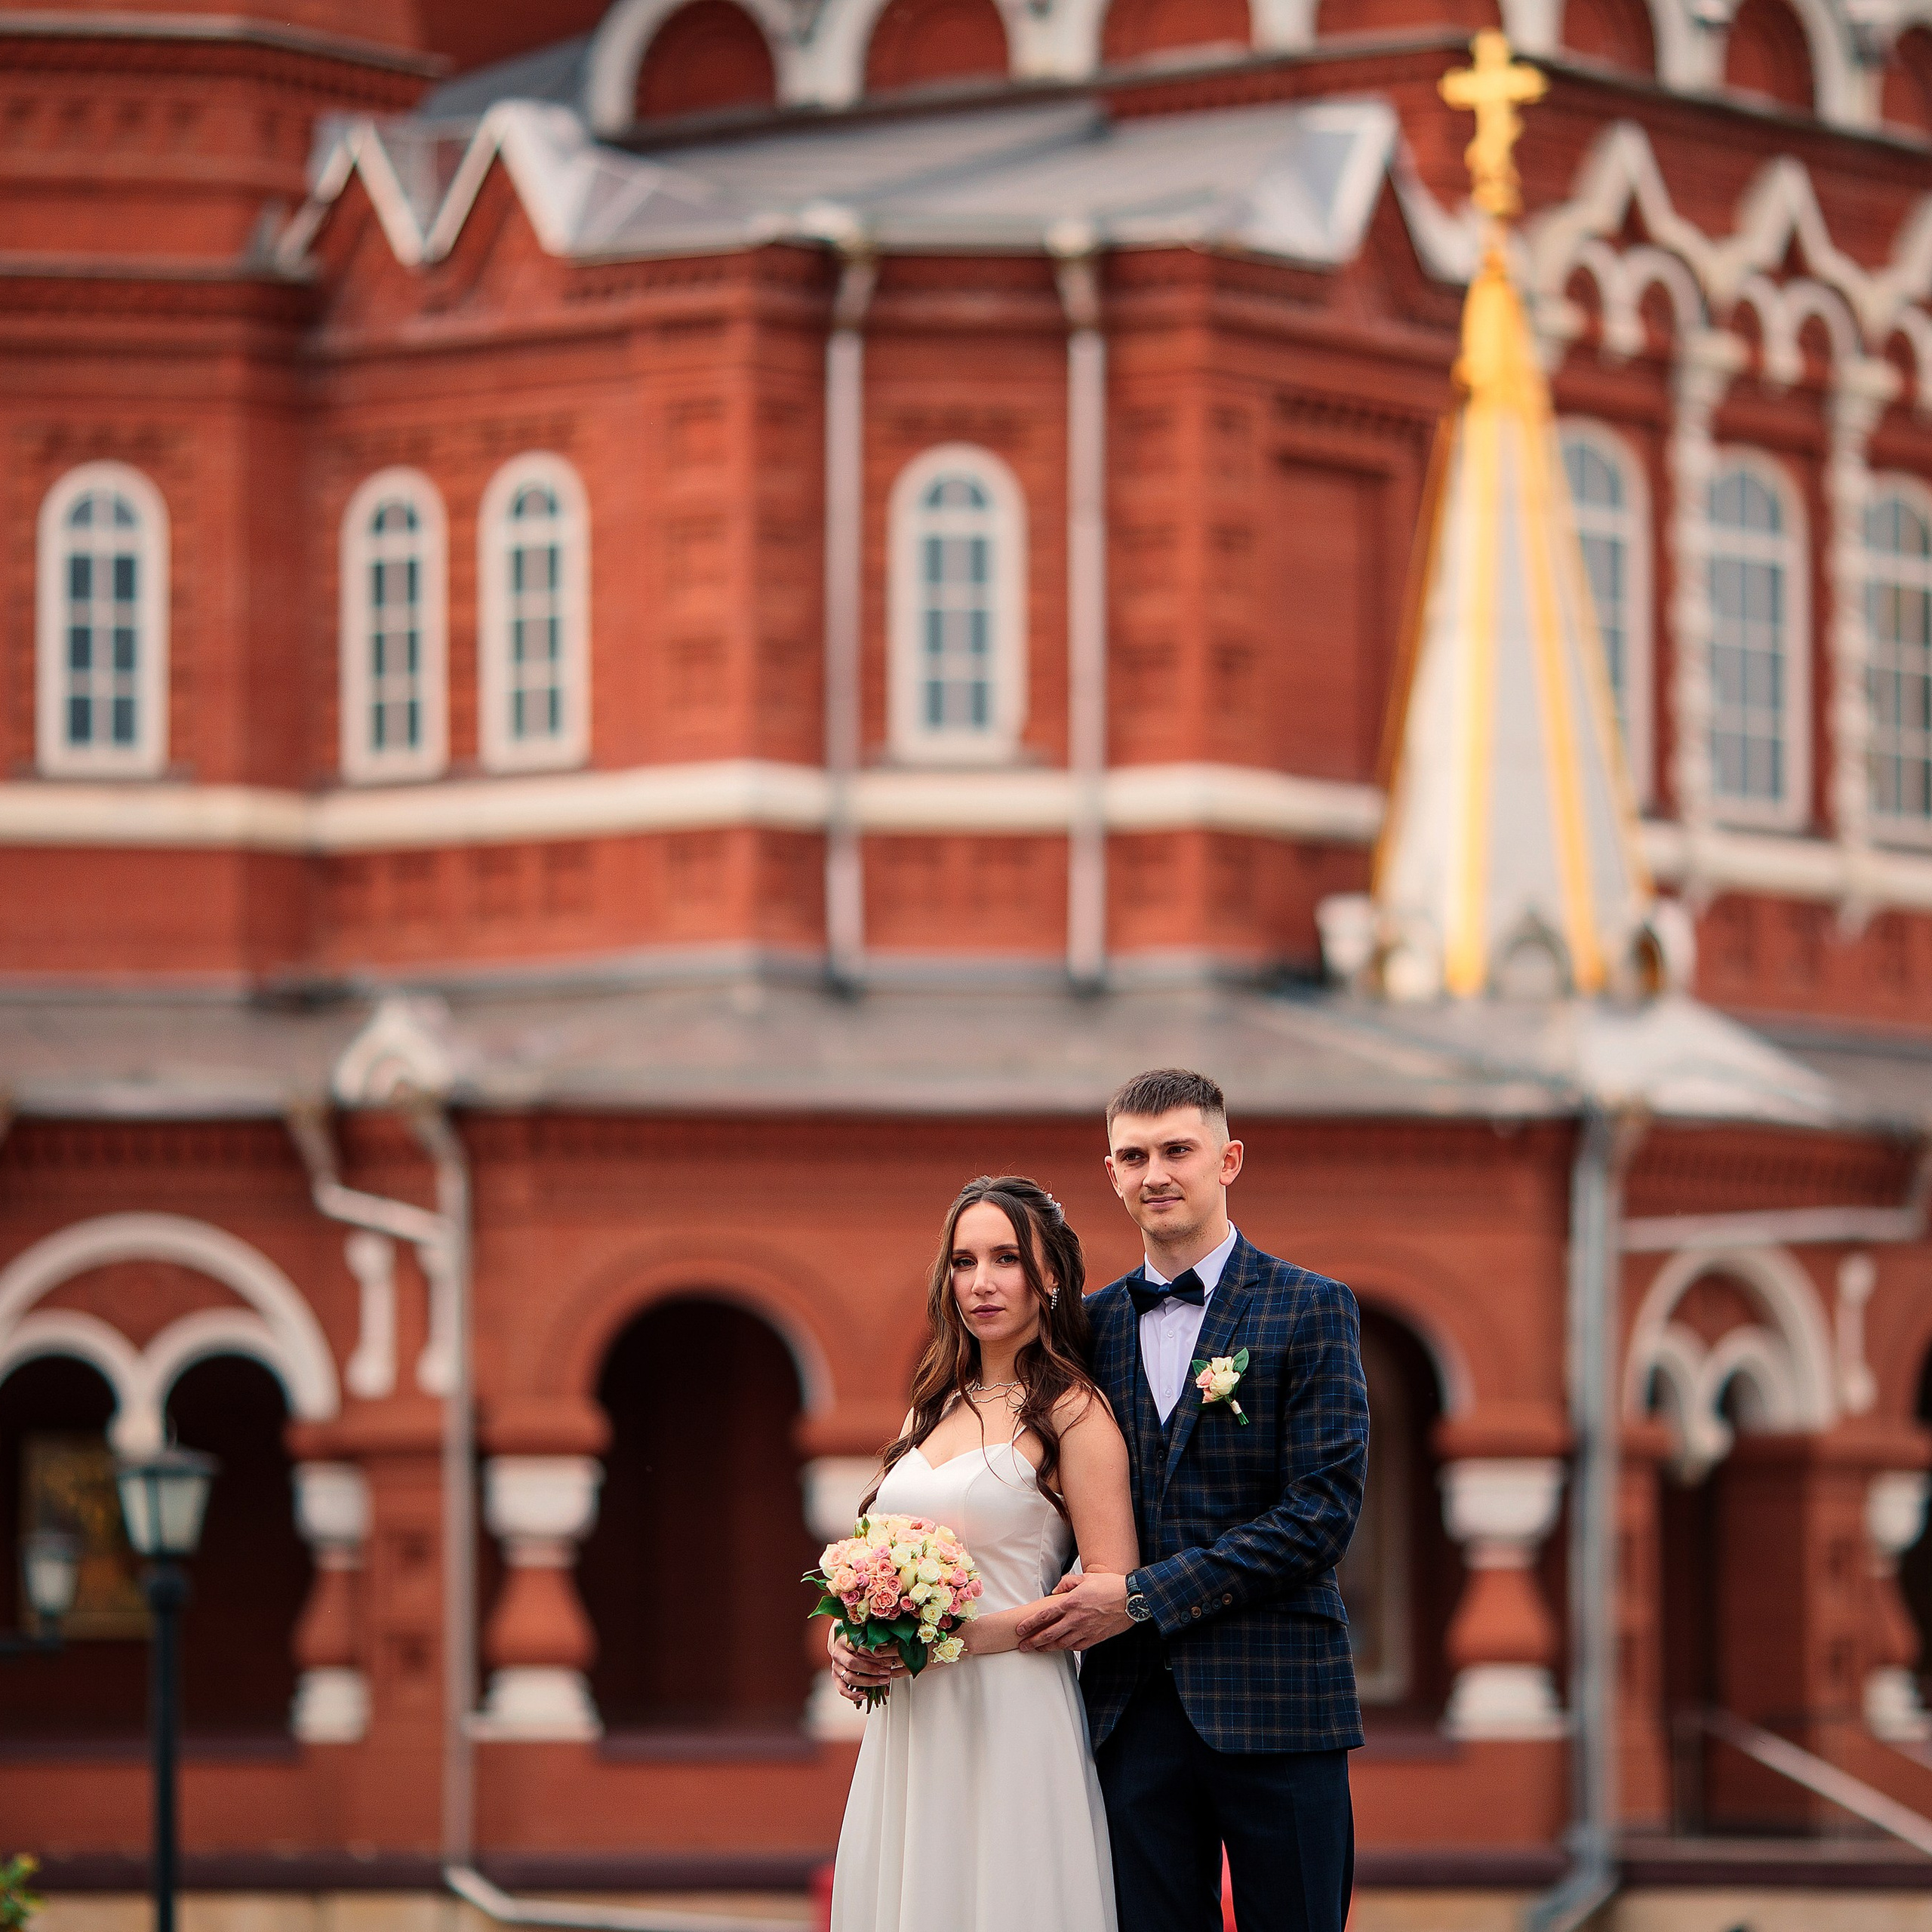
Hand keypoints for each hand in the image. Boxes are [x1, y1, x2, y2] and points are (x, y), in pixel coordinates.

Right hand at [828, 1626, 904, 1702]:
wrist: (842, 1645)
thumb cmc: (856, 1640)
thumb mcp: (862, 1636)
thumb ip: (872, 1642)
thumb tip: (887, 1646)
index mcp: (843, 1641)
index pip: (856, 1646)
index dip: (871, 1651)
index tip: (884, 1654)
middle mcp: (838, 1655)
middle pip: (852, 1664)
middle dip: (871, 1669)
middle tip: (886, 1671)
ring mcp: (836, 1668)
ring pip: (849, 1678)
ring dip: (867, 1681)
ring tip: (882, 1681)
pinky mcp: (837, 1678)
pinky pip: (842, 1690)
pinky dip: (853, 1695)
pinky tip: (864, 1696)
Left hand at [1015, 1571, 1133, 1651]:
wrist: (1132, 1600)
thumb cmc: (1110, 1586)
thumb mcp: (1086, 1577)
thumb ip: (1067, 1583)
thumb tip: (1055, 1591)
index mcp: (1072, 1602)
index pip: (1045, 1615)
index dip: (1030, 1623)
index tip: (1020, 1629)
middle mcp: (1076, 1618)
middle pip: (1049, 1633)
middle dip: (1033, 1641)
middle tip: (1023, 1646)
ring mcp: (1085, 1630)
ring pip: (1061, 1643)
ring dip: (1047, 1647)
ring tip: (1037, 1649)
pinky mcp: (1095, 1638)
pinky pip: (1076, 1647)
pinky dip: (1066, 1648)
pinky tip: (1060, 1648)